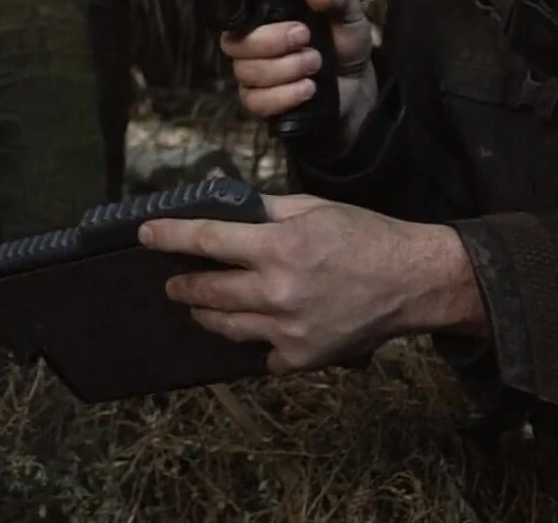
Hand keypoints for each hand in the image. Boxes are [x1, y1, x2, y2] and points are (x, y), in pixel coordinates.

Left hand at [138, 193, 486, 372]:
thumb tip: (217, 198)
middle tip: (174, 280)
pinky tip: (249, 325)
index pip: (207, 240)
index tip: (145, 235)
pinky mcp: (300, 357)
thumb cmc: (363, 236)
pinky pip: (258, 352)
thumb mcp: (310, 208)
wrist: (412, 281)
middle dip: (182, 284)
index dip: (170, 236)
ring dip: (205, 312)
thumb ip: (260, 208)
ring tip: (199, 303)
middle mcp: (278, 291)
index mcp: (280, 246)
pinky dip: (251, 338)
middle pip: (206, 291)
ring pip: (224, 326)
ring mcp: (288, 330)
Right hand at [221, 0, 377, 144]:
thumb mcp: (348, 15)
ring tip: (316, 65)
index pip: (237, 16)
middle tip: (307, 41)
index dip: (261, 23)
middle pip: (233, 44)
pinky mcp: (259, 102)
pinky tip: (308, 90)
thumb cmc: (344, 44)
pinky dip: (283, 96)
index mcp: (265, 18)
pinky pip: (255, 101)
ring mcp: (252, 75)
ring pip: (246, 72)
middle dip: (272, 43)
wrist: (357, 87)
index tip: (299, 26)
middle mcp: (251, 44)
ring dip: (285, 69)